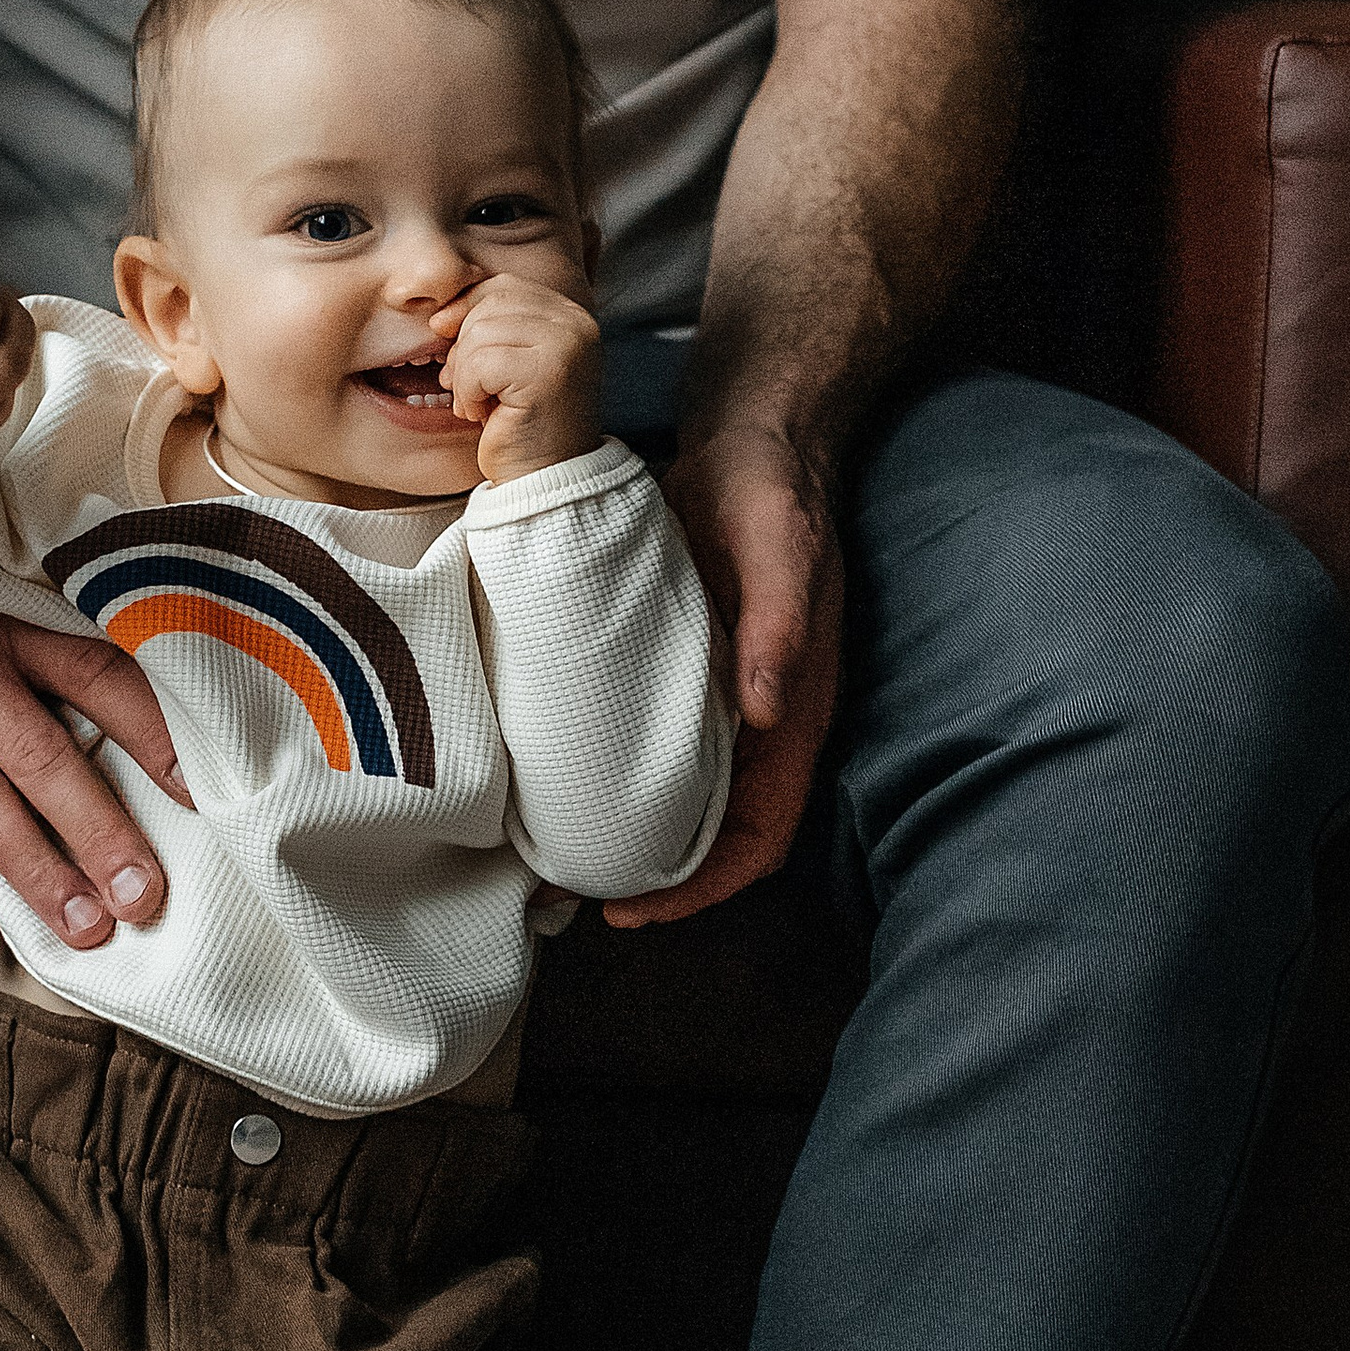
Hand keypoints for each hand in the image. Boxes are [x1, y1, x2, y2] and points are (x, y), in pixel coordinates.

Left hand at [433, 276, 602, 485]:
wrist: (548, 482)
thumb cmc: (523, 425)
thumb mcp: (510, 363)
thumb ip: (491, 326)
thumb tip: (439, 314)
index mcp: (572, 316)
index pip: (504, 286)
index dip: (467, 307)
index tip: (446, 339)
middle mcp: (577, 324)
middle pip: (489, 304)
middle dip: (465, 346)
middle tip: (475, 389)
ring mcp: (567, 345)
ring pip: (479, 333)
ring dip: (465, 375)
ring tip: (483, 405)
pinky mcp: (548, 372)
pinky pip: (479, 362)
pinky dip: (469, 392)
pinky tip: (485, 416)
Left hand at [604, 423, 840, 926]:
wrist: (751, 440)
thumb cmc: (772, 493)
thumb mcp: (781, 548)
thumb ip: (780, 624)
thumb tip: (768, 711)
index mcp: (794, 712)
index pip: (761, 832)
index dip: (706, 885)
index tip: (636, 910)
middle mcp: (758, 720)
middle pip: (717, 835)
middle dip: (657, 882)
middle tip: (574, 899)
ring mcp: (720, 700)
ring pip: (682, 799)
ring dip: (631, 837)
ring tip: (555, 860)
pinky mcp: (681, 671)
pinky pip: (653, 746)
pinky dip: (614, 776)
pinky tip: (560, 780)